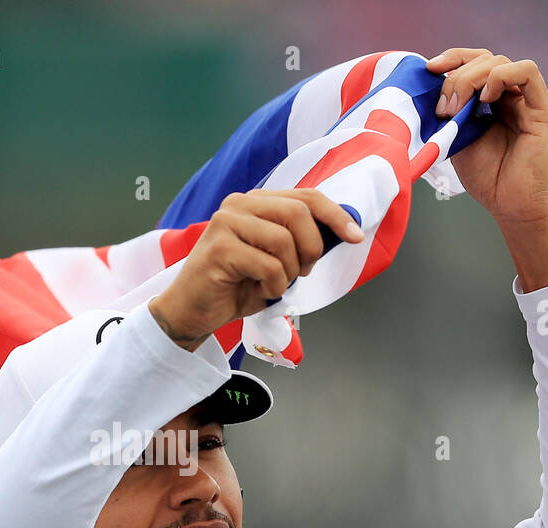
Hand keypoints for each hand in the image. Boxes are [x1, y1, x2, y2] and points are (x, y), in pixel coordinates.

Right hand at [149, 189, 362, 348]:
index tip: (355, 236)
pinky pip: (268, 266)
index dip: (336, 216)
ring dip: (288, 273)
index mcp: (255, 202)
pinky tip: (259, 292)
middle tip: (302, 273)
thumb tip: (340, 233)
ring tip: (272, 285)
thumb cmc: (234, 287)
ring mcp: (226, 223)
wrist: (191, 311)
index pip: (306, 196)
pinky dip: (272, 286)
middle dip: (311, 248)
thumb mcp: (274, 259)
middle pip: (299, 213)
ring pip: (284, 241)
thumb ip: (297, 241)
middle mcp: (238, 204)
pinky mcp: (219, 248)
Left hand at [427, 48, 547, 290]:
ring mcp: (528, 100)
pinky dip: (501, 76)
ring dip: (472, 78)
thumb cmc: (489, 179)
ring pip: (501, 62)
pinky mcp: (543, 108)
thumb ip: (450, 115)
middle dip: (456, 76)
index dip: (451, 59)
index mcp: (491, 100)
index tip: (429, 71)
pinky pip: (528, 72)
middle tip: (443, 107)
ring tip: (458, 108)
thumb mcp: (458, 140)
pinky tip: (487, 98)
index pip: (473, 62)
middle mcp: (511, 95)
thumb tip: (430, 92)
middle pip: (484, 58)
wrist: (513, 207)